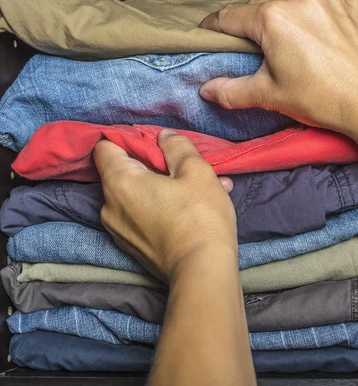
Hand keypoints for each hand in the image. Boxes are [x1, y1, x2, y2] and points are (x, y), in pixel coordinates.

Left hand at [93, 130, 236, 281]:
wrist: (202, 270)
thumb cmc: (200, 217)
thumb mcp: (197, 171)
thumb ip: (177, 147)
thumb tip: (164, 136)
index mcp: (119, 181)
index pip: (105, 146)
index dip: (130, 138)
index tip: (156, 143)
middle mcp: (109, 205)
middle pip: (122, 171)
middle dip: (153, 164)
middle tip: (184, 166)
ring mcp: (118, 230)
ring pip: (136, 195)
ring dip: (163, 187)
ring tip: (200, 188)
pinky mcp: (131, 247)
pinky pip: (142, 216)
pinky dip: (161, 208)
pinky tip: (193, 209)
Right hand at [199, 0, 357, 133]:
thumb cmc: (320, 98)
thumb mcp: (270, 96)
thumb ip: (233, 90)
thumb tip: (207, 89)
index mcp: (273, 18)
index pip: (231, 16)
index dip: (216, 26)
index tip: (210, 33)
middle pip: (263, 7)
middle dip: (254, 25)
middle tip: (253, 47)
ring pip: (294, 3)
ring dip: (286, 19)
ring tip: (290, 45)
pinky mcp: (351, 5)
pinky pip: (323, 6)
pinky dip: (316, 19)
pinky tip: (319, 41)